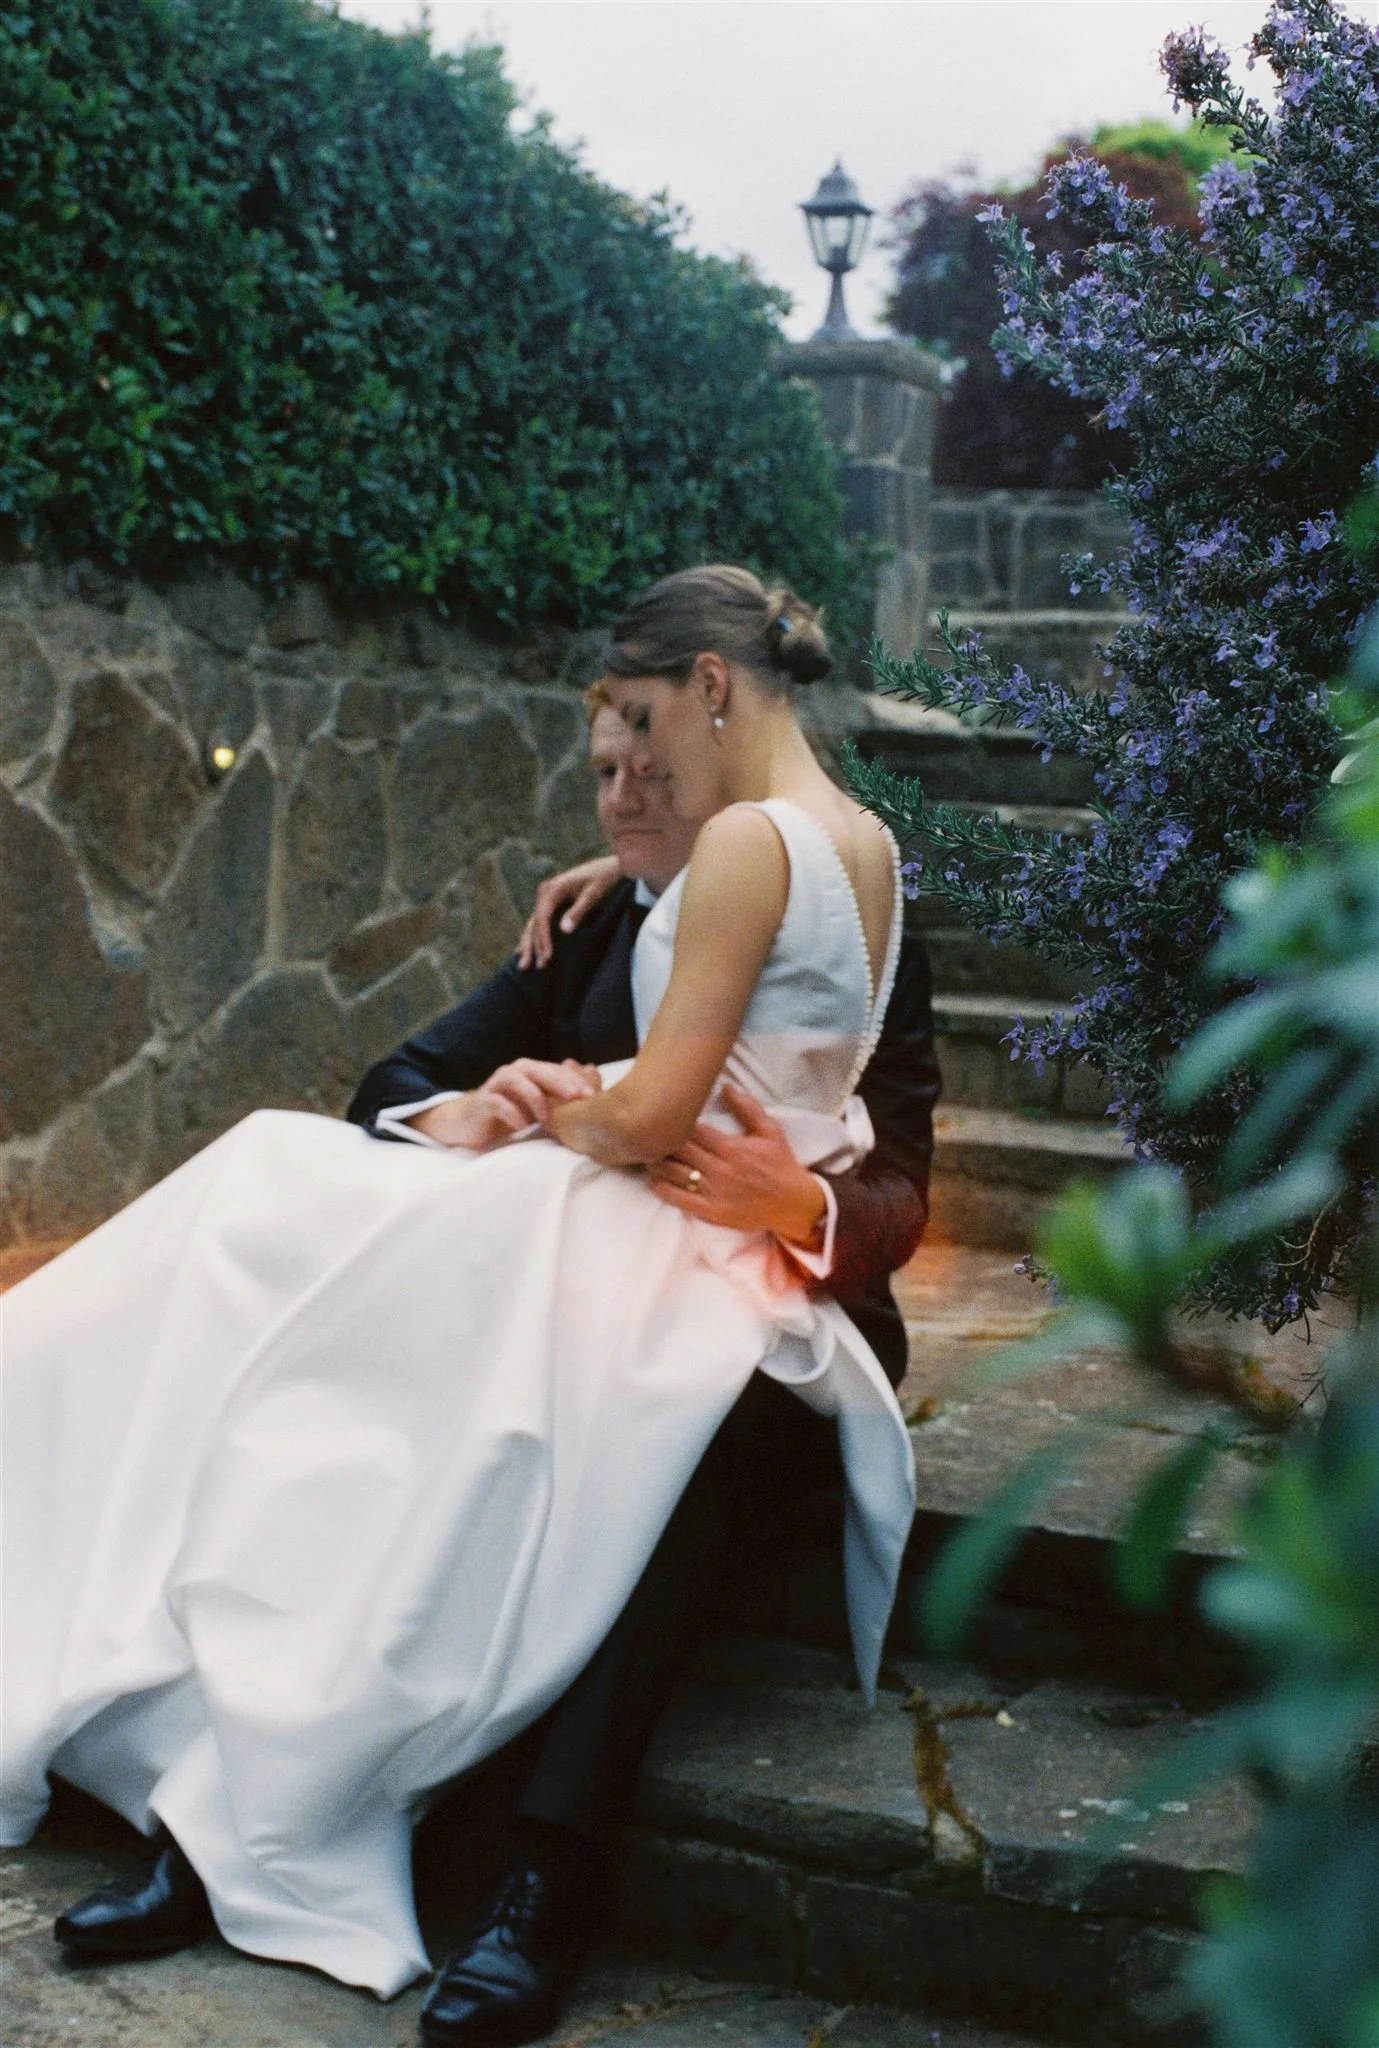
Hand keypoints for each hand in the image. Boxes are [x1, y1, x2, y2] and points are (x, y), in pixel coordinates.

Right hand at [411, 1060, 601, 1150]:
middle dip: (559, 1082)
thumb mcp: (537, 1107)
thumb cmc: (510, 1114)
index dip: (573, 1080)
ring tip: (546, 1118)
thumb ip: (557, 1098)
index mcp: (529, 1072)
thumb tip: (591, 1092)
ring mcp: (495, 1086)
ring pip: (516, 1080)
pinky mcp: (482, 1102)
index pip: (554, 1070)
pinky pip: (497, 1103)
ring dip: (534, 1097)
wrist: (471, 1125)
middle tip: (576, 1098)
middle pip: (538, 1070)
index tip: (592, 1095)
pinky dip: (511, 1114)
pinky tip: (521, 1127)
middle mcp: (512, 1073)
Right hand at [516, 857, 622, 969]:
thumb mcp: (594, 893)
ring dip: (529, 944)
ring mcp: (547, 897)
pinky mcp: (551, 903)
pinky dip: (533, 937)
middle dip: (531, 946)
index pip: (542, 918)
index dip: (543, 939)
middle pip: (534, 923)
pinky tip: (525, 950)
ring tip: (523, 966)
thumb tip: (564, 930)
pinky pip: (539, 922)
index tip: (547, 957)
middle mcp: (545, 892)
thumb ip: (579, 911)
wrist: (609, 866)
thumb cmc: (603, 879)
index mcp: (553, 888)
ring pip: (533, 924)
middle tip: (527, 967)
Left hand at [647, 1082, 826, 1244]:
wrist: (793, 1203)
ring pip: (676, 1174)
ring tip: (643, 1153)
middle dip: (660, 1141)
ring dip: (657, 1163)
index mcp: (732, 1147)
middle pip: (680, 1150)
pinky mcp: (713, 1211)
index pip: (693, 1130)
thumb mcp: (770, 1131)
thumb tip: (726, 1086)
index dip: (674, 1122)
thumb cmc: (780, 1164)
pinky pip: (682, 1200)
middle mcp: (720, 1169)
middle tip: (643, 1131)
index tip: (661, 1114)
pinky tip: (653, 1180)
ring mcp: (715, 1192)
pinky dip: (664, 1190)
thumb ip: (747, 1108)